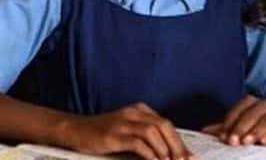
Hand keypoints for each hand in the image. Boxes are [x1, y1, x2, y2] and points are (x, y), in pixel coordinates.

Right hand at [62, 103, 190, 159]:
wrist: (74, 131)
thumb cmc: (102, 134)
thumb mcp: (126, 130)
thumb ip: (146, 136)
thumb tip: (169, 153)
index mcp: (138, 110)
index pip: (166, 124)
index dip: (180, 142)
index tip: (190, 158)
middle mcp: (132, 113)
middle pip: (164, 126)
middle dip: (177, 146)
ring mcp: (122, 122)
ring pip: (153, 132)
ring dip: (165, 150)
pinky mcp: (113, 135)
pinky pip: (138, 143)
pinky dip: (150, 154)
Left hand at [202, 96, 265, 146]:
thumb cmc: (254, 124)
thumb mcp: (239, 124)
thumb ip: (224, 127)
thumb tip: (204, 132)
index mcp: (249, 101)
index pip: (237, 111)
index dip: (229, 124)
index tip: (223, 136)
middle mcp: (264, 105)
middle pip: (251, 116)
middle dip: (241, 129)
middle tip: (234, 141)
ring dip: (256, 133)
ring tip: (247, 142)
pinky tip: (265, 142)